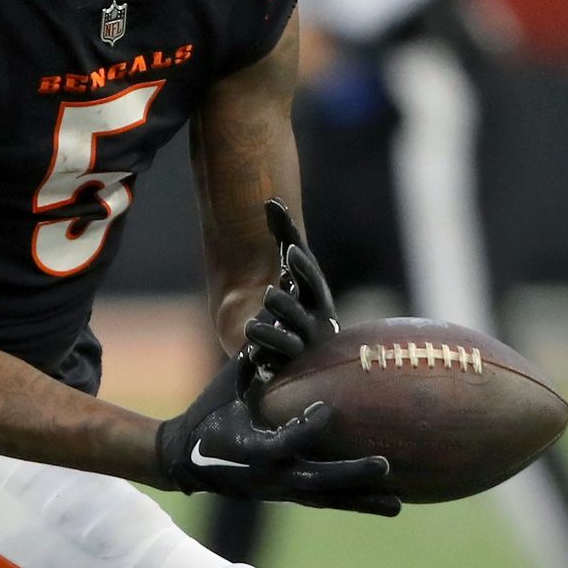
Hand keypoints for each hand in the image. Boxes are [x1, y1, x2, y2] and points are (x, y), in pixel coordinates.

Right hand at [155, 353, 398, 515]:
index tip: (327, 410)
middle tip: (385, 465)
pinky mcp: (286, 496)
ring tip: (397, 505)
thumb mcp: (227, 388)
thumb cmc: (207, 415)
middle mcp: (269, 475)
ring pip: (326, 499)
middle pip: (316, 481)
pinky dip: (352, 502)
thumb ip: (252, 362)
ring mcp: (279, 490)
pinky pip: (324, 501)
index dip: (305, 428)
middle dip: (351, 474)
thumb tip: (272, 321)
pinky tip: (383, 504)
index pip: (283, 443)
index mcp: (250, 448)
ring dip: (361, 500)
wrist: (184, 461)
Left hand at [242, 199, 340, 377]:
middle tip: (269, 292)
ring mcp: (301, 349)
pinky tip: (250, 351)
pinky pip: (275, 365)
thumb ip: (283, 235)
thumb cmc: (293, 296)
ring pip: (288, 344)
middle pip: (302, 315)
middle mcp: (314, 323)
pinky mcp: (286, 368)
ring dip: (270, 335)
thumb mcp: (289, 268)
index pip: (313, 281)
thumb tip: (271, 199)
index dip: (304, 267)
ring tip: (251, 326)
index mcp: (316, 298)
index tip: (289, 251)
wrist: (291, 343)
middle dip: (287, 304)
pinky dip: (263, 357)